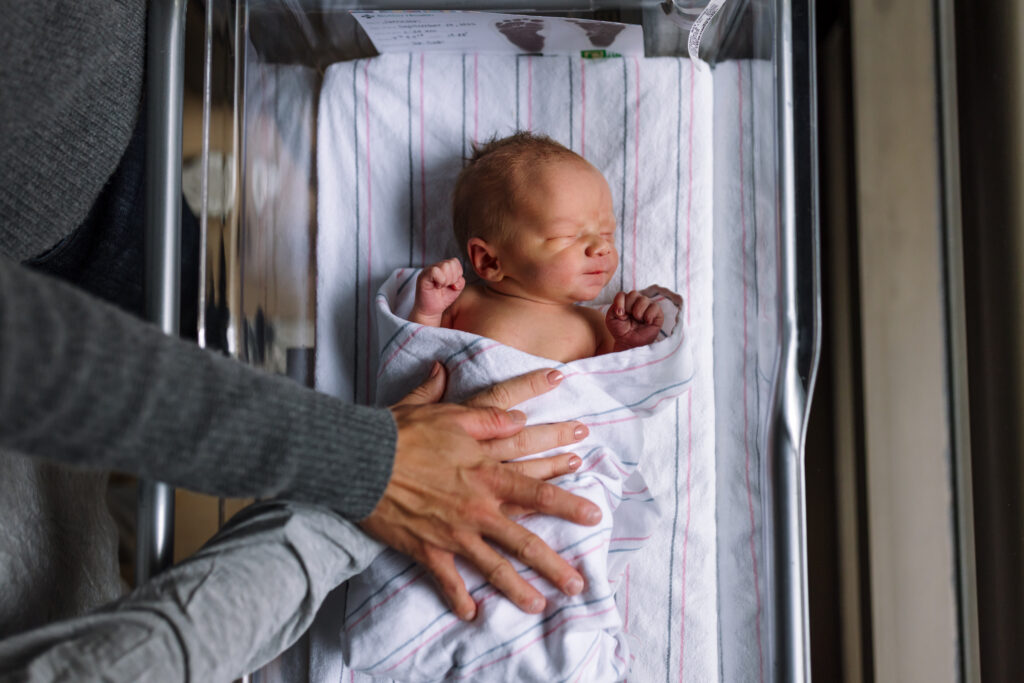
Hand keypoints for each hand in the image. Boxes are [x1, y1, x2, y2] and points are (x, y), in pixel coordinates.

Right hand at [360, 364, 600, 620]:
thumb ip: (489, 417)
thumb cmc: (404, 433)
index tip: (594, 516)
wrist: (360, 460)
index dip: (569, 505)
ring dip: (518, 590)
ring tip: (539, 606)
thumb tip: (519, 417)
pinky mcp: (426, 549)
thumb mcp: (451, 415)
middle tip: (578, 584)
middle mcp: (477, 508)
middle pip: (524, 541)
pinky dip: (458, 599)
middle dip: (554, 565)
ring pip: (494, 567)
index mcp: (487, 474)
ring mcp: (453, 533)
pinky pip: (447, 581)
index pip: (538, 493)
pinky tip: (471, 615)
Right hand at [411, 258, 464, 323]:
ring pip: (445, 266)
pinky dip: (440, 280)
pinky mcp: (423, 277)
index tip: (451, 284)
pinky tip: (437, 287)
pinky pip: (435, 271)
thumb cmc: (442, 298)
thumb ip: (460, 281)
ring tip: (441, 286)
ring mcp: (428, 270)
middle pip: (451, 263)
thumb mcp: (456, 289)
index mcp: (442, 267)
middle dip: (453, 278)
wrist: (431, 310)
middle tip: (445, 286)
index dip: (457, 274)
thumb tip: (457, 279)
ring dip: (447, 280)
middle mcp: (435, 266)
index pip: (454, 261)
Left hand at [606, 290, 664, 349]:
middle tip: (629, 318)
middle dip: (628, 307)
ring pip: (644, 299)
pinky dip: (649, 315)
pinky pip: (654, 306)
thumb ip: (613, 309)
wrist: (630, 343)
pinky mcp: (657, 312)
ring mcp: (647, 306)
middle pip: (633, 294)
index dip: (619, 303)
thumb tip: (622, 308)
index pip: (622, 294)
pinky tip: (646, 322)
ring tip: (638, 320)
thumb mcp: (611, 320)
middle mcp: (637, 301)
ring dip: (638, 312)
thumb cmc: (621, 331)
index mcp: (625, 301)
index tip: (619, 315)